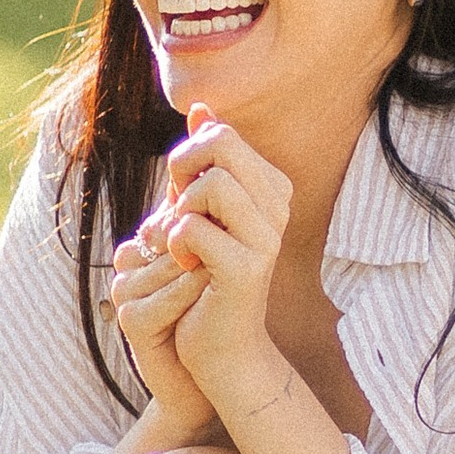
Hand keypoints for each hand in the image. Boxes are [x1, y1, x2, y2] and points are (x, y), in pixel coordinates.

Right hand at [105, 230, 219, 439]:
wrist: (216, 368)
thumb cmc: (220, 309)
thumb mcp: (214, 258)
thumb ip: (209, 222)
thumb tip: (223, 182)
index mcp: (147, 242)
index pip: (170, 210)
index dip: (203, 222)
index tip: (226, 239)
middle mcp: (130, 262)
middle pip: (168, 230)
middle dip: (203, 244)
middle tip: (221, 264)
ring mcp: (126, 291)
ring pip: (169, 260)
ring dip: (201, 270)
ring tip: (217, 281)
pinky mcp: (130, 320)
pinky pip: (166, 297)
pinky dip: (191, 296)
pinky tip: (206, 296)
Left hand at [146, 108, 295, 430]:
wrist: (219, 347)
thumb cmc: (202, 276)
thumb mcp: (198, 209)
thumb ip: (202, 159)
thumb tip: (200, 105)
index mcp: (271, 187)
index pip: (220, 133)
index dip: (188, 155)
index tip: (183, 194)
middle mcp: (278, 207)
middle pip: (219, 143)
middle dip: (182, 169)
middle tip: (177, 209)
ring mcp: (268, 238)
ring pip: (211, 183)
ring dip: (180, 211)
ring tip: (182, 242)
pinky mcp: (247, 269)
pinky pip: (195, 228)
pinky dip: (176, 243)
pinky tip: (185, 266)